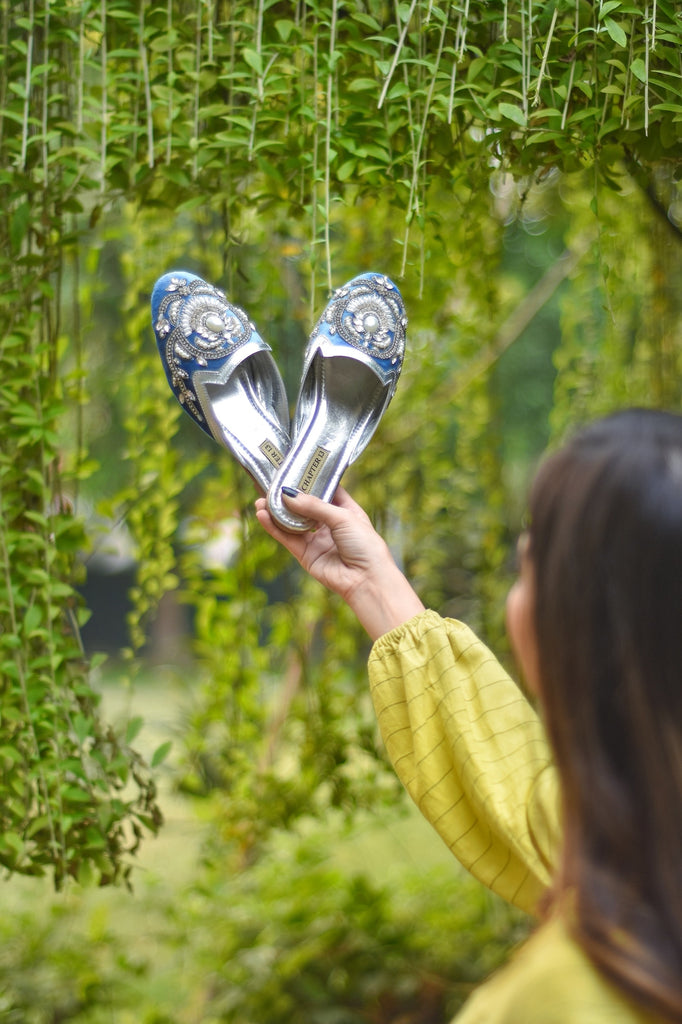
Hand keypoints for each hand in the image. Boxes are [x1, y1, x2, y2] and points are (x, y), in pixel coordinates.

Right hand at [255, 487, 424, 640]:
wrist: (367, 580)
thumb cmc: (365, 545)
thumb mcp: (343, 517)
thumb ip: (314, 506)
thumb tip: (288, 494)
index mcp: (345, 510)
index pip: (325, 490)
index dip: (310, 480)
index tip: (294, 467)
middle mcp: (330, 524)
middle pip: (304, 506)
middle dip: (288, 495)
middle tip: (270, 484)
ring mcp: (317, 540)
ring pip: (292, 522)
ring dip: (276, 512)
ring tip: (260, 500)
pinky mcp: (306, 555)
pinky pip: (287, 538)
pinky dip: (274, 527)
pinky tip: (263, 516)